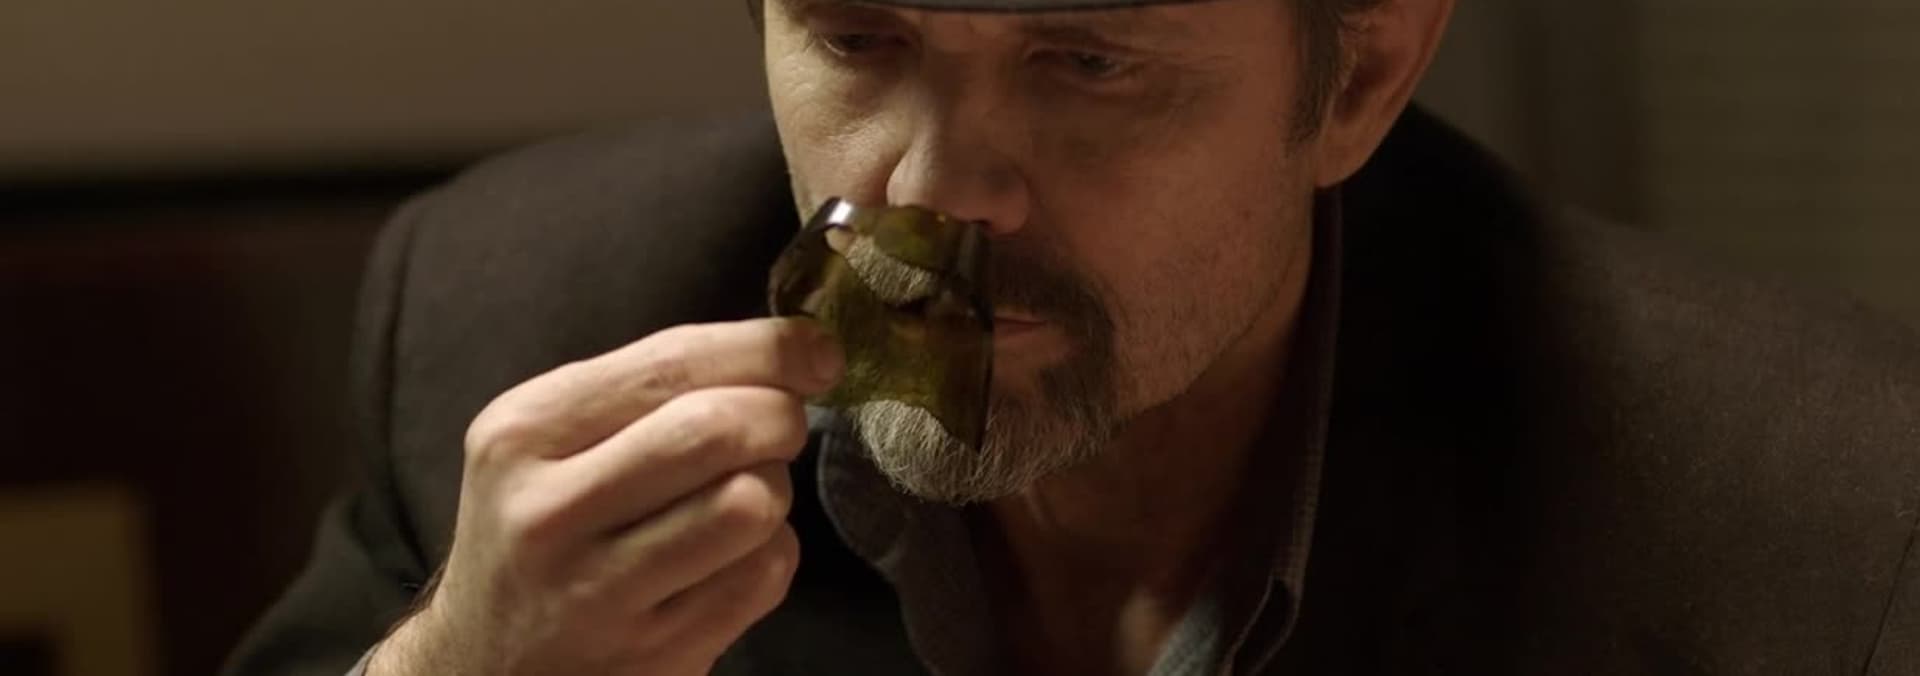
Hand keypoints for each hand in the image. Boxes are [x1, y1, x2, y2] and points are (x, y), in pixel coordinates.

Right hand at [368, 318, 842, 675]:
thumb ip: (653, 386)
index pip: (671, 365)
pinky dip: (771, 553)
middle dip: (780, 417)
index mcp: (523, 433)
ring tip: (743, 495)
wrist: (489, 664)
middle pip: (720, 430)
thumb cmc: (541, 529)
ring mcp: (601, 593)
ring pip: (751, 504)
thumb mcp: (549, 441)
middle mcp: (549, 512)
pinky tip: (732, 556)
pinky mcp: (656, 653)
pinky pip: (764, 575)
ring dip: (774, 490)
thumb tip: (798, 350)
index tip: (818, 352)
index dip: (767, 349)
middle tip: (779, 429)